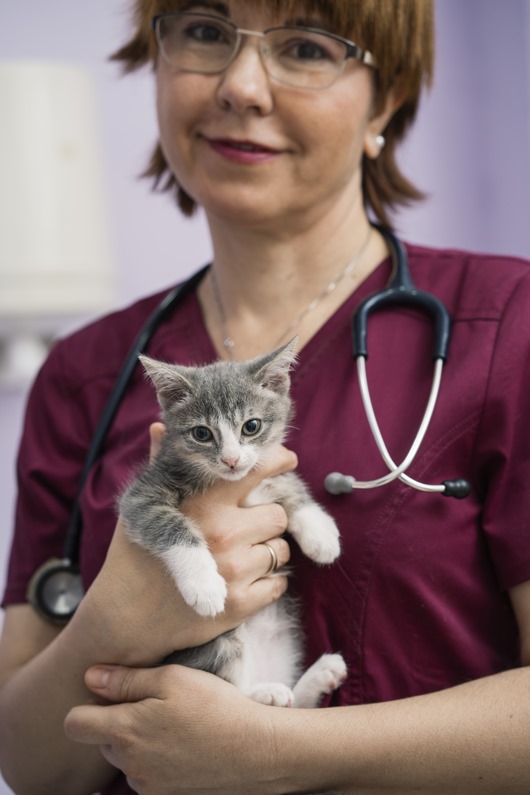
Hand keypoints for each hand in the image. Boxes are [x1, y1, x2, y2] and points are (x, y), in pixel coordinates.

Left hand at [65, 663, 281, 794]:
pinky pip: (147, 775)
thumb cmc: (214, 707)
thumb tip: (90, 676)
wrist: (255, 751)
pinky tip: (185, 746)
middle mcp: (129, 764)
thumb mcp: (172, 678)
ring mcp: (147, 785)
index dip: (89, 706)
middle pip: (103, 740)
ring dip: (140, 743)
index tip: (113, 695)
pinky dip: (158, 760)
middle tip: (157, 705)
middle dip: (120, 722)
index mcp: (125, 731)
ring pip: (126, 758)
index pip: (75, 724)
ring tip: (176, 725)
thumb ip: (126, 679)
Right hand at [77, 428, 295, 664]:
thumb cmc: (134, 555)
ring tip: (239, 555)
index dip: (276, 461)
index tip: (288, 460)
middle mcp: (224, 533)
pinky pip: (279, 583)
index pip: (255, 471)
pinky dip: (267, 582)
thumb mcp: (146, 504)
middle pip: (278, 514)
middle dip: (265, 520)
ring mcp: (235, 571)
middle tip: (245, 527)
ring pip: (281, 548)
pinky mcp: (242, 604)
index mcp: (204, 503)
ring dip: (267, 550)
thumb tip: (161, 428)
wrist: (127, 617)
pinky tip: (241, 580)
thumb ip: (160, 464)